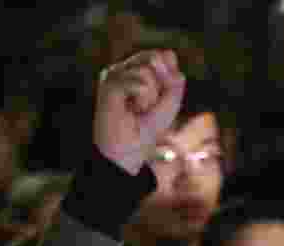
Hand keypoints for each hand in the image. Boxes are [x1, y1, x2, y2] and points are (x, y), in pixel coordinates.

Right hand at [93, 49, 184, 174]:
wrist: (128, 153)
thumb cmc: (146, 130)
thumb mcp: (170, 104)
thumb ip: (174, 81)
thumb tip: (168, 54)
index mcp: (137, 70)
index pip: (164, 56)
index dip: (170, 76)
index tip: (158, 100)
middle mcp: (124, 68)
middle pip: (157, 58)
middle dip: (160, 86)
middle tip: (146, 106)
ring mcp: (115, 74)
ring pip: (147, 70)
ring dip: (150, 97)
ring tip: (137, 109)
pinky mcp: (109, 83)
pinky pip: (139, 82)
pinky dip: (142, 99)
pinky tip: (131, 109)